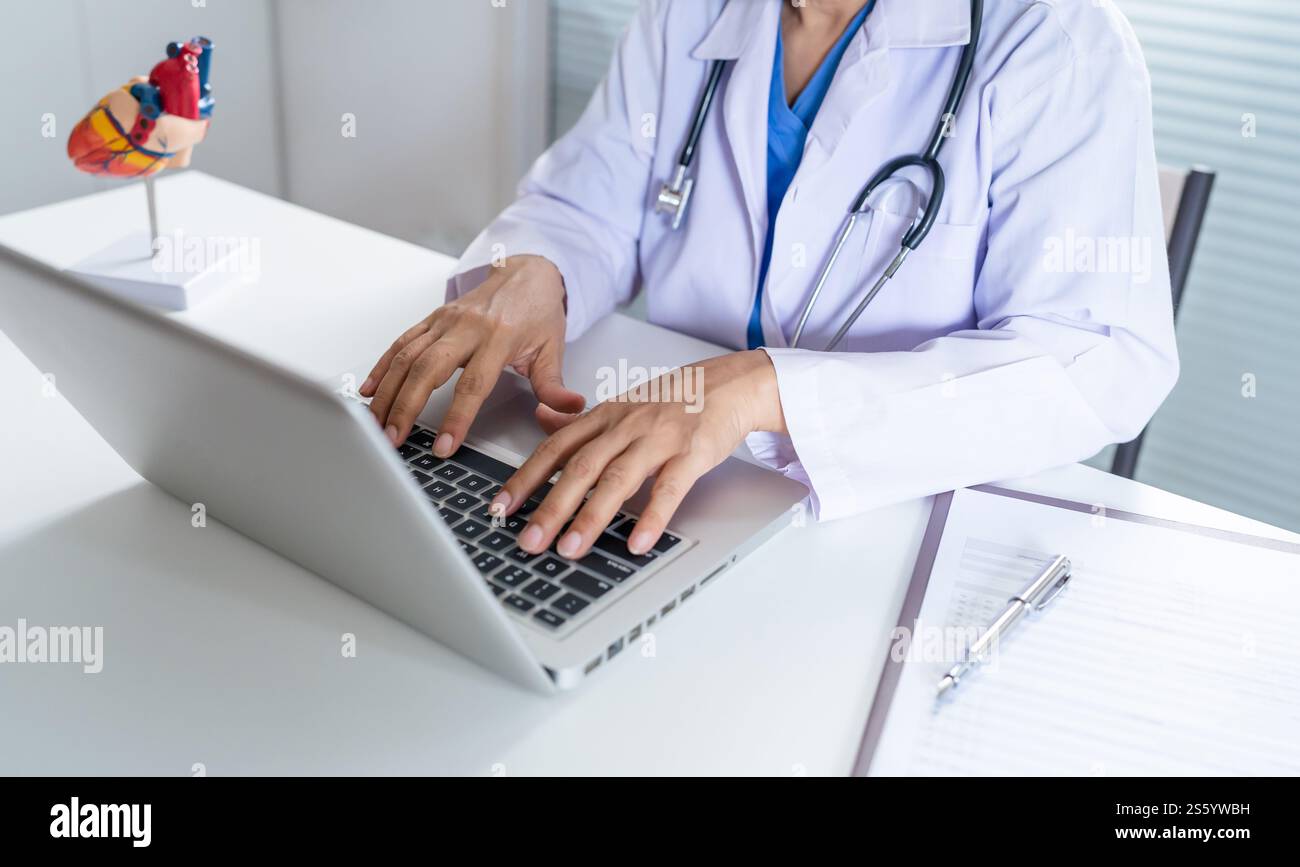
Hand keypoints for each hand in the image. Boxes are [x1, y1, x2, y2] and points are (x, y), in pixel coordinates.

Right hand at [361, 255, 584, 454]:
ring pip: (407, 356)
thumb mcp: (553, 349)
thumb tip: (569, 410)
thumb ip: (554, 385)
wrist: (527, 272)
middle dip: (406, 407)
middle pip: (428, 369)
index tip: (444, 446)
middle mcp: (466, 327)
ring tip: (376, 424)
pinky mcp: (431, 319)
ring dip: (388, 392)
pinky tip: (369, 391)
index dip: (456, 417)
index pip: (472, 384)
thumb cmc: (538, 313)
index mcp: (498, 337)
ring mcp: (444, 321)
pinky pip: (401, 343)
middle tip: (393, 439)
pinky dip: (383, 367)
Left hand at [491, 350, 786, 558]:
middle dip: (550, 507)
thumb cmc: (676, 399)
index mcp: (605, 416)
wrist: (731, 384)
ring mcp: (659, 439)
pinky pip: (669, 488)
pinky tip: (637, 542)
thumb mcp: (622, 404)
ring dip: (591, 516)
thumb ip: (580, 419)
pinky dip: (652, 517)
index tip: (500, 507)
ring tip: (570, 548)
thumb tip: (540, 420)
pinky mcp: (692, 454)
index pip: (555, 448)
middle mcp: (626, 426)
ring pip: (618, 479)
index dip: (525, 478)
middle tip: (529, 541)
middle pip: (580, 468)